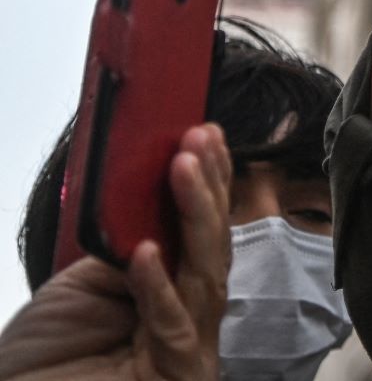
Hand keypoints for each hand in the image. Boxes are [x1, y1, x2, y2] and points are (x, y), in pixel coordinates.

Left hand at [0, 125, 231, 380]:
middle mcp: (189, 320)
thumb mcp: (83, 286)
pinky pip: (172, 325)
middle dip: (208, 188)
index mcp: (171, 296)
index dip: (206, 183)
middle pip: (211, 248)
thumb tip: (151, 196)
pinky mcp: (175, 374)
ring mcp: (188, 350)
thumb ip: (123, 248)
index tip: (203, 135)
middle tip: (200, 138)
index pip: (199, 234)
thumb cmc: (40, 364)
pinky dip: (157, 286)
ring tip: (183, 167)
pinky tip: (145, 251)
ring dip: (194, 216)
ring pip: (203, 275)